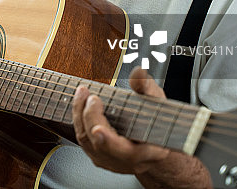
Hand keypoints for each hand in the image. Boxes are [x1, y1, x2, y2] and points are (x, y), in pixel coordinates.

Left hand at [72, 68, 211, 187]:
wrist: (154, 142)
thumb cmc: (158, 121)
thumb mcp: (158, 102)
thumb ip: (147, 88)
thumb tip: (138, 73)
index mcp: (149, 152)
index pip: (126, 152)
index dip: (109, 141)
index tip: (97, 128)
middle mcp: (129, 162)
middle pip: (101, 145)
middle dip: (91, 118)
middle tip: (91, 96)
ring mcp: (112, 162)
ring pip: (88, 143)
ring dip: (80, 116)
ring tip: (82, 93)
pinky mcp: (100, 158)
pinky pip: (83, 141)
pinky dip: (79, 120)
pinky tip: (80, 103)